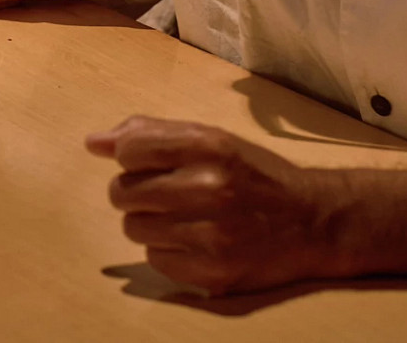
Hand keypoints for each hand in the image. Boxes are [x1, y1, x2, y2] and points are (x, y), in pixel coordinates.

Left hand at [86, 116, 353, 294]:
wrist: (313, 222)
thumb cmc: (252, 175)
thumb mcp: (210, 139)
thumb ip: (149, 134)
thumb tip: (93, 143)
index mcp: (208, 146)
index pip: (129, 149)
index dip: (131, 157)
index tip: (149, 163)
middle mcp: (210, 188)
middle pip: (123, 192)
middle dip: (136, 193)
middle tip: (168, 194)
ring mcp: (212, 235)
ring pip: (134, 229)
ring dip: (150, 223)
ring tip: (183, 218)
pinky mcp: (213, 273)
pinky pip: (155, 260)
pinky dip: (168, 251)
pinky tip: (195, 241)